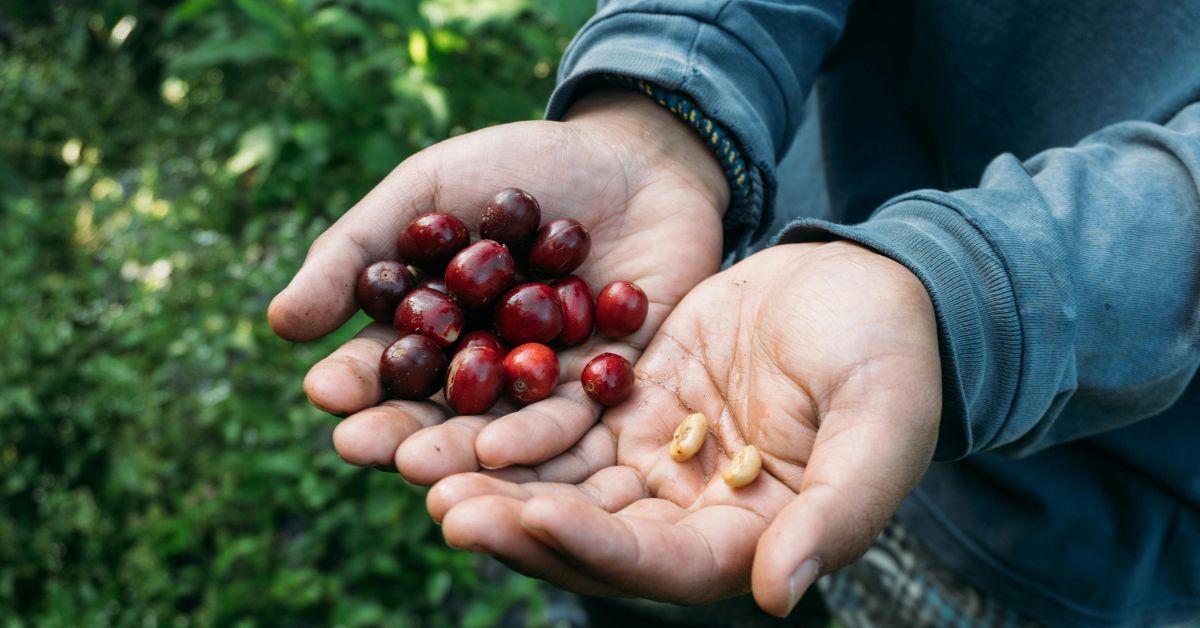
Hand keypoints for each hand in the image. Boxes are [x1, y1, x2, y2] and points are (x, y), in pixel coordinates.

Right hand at [268, 89, 728, 484]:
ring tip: (424, 464)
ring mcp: (551, 382)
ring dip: (461, 447)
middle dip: (399, 430)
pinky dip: (544, 431)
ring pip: (504, 426)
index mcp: (436, 330)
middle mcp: (489, 368)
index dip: (354, 380)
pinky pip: (581, 415)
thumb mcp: (428, 191)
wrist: (633, 155)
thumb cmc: (518, 166)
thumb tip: (281, 324)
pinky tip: (508, 447)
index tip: (324, 393)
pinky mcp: (614, 384)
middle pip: (440, 411)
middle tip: (362, 447)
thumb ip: (359, 252)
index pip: (386, 365)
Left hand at [427, 241, 941, 615]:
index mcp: (752, 538)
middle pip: (592, 536)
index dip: (596, 548)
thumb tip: (779, 595)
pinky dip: (512, 423)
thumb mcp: (882, 425)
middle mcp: (691, 513)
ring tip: (422, 465)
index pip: (662, 565)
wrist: (869, 284)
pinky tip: (453, 409)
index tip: (532, 516)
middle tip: (442, 506)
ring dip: (496, 480)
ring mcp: (657, 460)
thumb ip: (839, 512)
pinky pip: (563, 422)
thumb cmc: (892, 357)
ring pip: (564, 483)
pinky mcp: (633, 406)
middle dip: (517, 524)